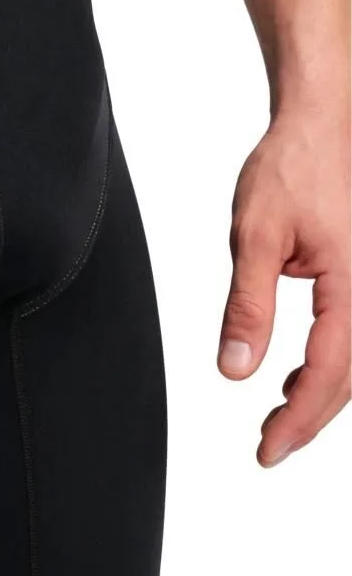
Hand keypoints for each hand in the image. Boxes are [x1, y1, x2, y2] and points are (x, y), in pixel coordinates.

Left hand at [218, 109, 350, 465]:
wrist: (324, 124)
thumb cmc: (293, 169)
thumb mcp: (254, 238)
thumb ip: (247, 307)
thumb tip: (235, 369)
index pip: (327, 373)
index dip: (297, 421)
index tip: (267, 451)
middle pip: (350, 378)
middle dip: (309, 419)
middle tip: (268, 447)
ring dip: (321, 395)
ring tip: (277, 416)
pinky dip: (332, 365)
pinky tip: (297, 376)